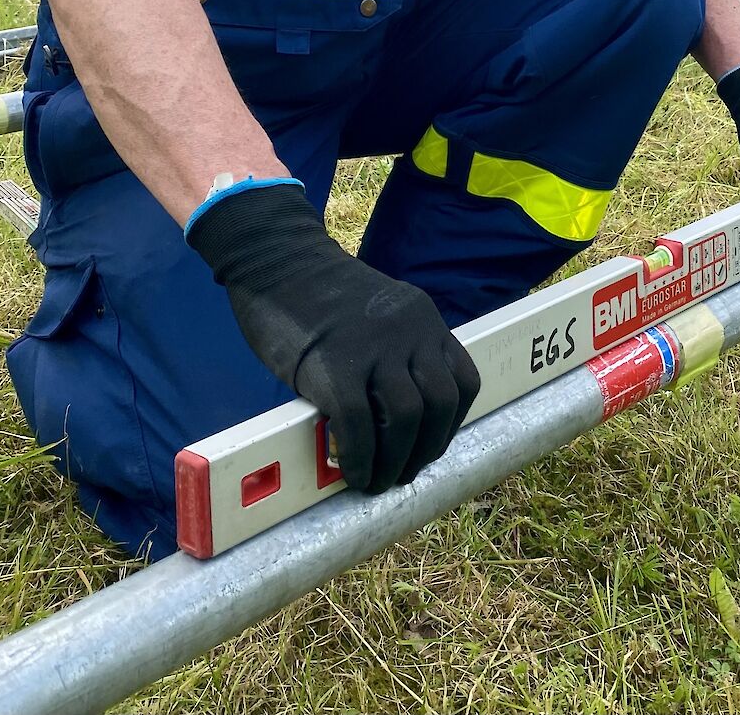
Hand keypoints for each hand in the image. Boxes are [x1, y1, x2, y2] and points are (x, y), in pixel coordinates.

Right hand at [187, 182, 479, 491]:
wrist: (276, 259)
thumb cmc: (317, 292)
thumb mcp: (376, 314)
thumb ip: (392, 352)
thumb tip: (387, 418)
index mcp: (423, 318)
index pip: (463, 379)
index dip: (452, 422)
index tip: (432, 443)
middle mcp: (409, 332)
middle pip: (440, 404)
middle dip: (428, 449)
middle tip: (405, 472)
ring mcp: (374, 349)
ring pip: (407, 419)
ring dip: (396, 462)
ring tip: (377, 480)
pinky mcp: (335, 367)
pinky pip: (359, 427)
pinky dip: (360, 459)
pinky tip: (351, 472)